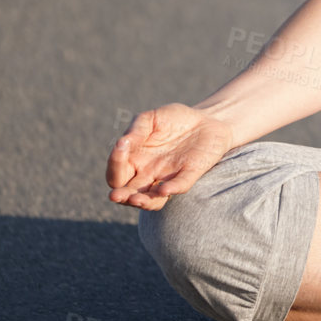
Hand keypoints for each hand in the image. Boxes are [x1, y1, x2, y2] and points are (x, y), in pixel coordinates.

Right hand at [105, 104, 235, 210]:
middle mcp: (148, 174)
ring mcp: (168, 177)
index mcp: (134, 161)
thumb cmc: (173, 119)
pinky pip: (180, 186)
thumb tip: (122, 142)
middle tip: (116, 196)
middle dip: (122, 196)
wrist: (205, 119)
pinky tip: (164, 189)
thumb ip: (136, 130)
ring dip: (144, 201)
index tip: (121, 145)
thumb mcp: (150, 119)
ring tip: (137, 199)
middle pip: (129, 194)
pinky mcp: (190, 174)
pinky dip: (172, 189)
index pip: (116, 174)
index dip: (115, 164)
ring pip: (153, 200)